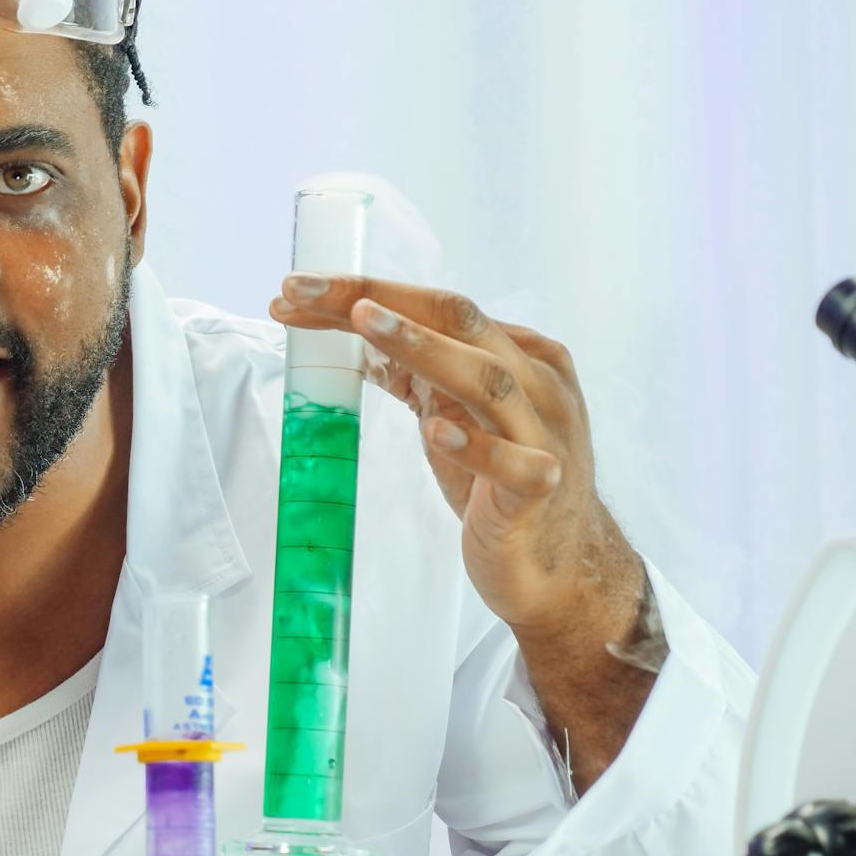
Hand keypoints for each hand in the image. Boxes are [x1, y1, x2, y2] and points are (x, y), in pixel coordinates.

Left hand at [269, 274, 642, 645]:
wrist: (561, 565)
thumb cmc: (499, 483)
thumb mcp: (457, 412)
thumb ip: (418, 371)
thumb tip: (350, 325)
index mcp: (518, 354)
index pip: (438, 307)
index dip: (365, 294)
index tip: (294, 293)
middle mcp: (536, 383)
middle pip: (460, 322)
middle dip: (382, 299)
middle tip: (306, 289)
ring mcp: (544, 434)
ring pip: (488, 379)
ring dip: (427, 348)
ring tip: (368, 324)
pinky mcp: (540, 490)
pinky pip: (514, 464)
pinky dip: (475, 446)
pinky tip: (434, 430)